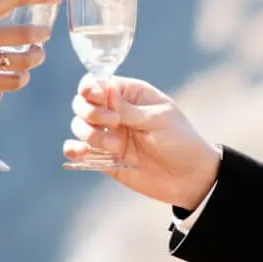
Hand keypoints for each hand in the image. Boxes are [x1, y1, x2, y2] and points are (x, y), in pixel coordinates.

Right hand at [65, 75, 222, 207]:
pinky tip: (81, 152)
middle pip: (82, 102)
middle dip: (90, 111)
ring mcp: (108, 135)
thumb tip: (102, 87)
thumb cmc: (179, 141)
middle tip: (114, 123)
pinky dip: (74, 150)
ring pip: (78, 125)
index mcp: (130, 95)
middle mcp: (115, 112)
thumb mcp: (157, 120)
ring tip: (114, 146)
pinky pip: (78, 151)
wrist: (188, 178)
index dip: (90, 87)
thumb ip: (128, 108)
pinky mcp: (104, 158)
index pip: (98, 83)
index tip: (94, 96)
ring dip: (89, 133)